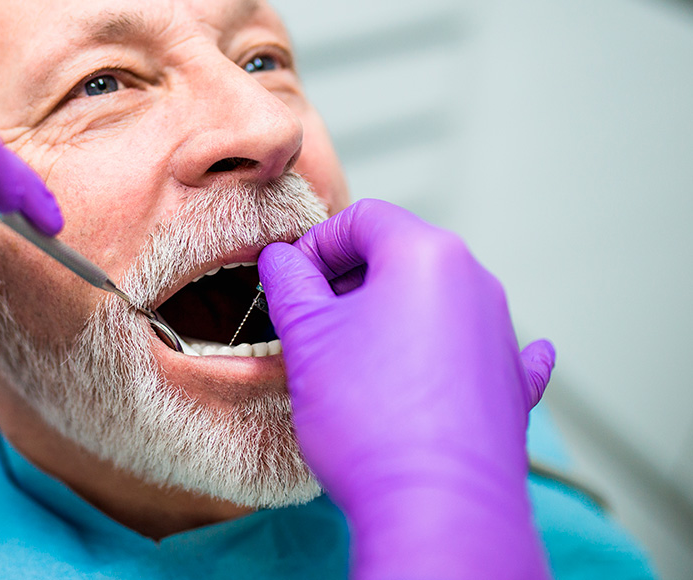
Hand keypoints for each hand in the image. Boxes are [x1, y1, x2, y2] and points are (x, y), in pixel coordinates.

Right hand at [259, 200, 553, 579]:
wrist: (435, 506)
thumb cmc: (371, 420)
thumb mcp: (306, 338)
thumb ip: (289, 284)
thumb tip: (280, 260)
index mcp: (426, 256)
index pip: (362, 219)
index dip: (316, 243)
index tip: (291, 280)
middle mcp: (475, 282)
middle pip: (401, 255)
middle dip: (348, 280)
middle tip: (310, 319)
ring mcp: (500, 333)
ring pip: (434, 299)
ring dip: (387, 315)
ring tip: (350, 358)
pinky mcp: (511, 382)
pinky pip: (480, 346)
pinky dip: (450, 347)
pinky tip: (438, 364)